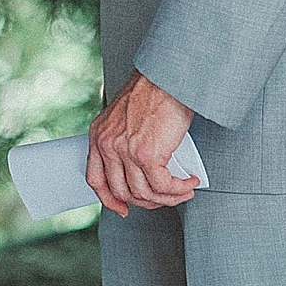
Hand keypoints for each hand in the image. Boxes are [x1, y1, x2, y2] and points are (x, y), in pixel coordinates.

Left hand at [86, 71, 200, 218]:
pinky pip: (163, 187)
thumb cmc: (154, 92)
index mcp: (99, 134)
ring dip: (168, 198)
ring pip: (145, 194)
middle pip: (122, 192)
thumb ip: (124, 142)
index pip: (96, 179)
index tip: (123, 209)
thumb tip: (140, 173)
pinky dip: (179, 190)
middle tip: (164, 198)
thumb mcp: (126, 117)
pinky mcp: (146, 155)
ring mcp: (125, 151)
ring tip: (183, 190)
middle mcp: (107, 144)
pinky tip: (189, 183)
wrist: (169, 77)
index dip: (110, 200)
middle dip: (146, 201)